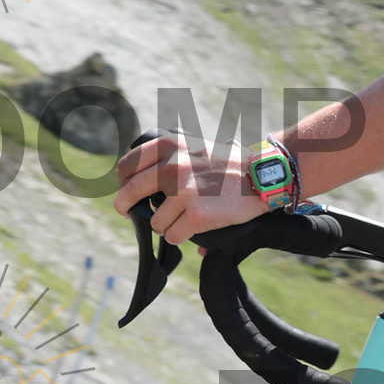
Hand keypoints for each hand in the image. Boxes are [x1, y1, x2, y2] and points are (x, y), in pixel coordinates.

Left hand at [113, 133, 265, 244]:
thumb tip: (133, 180)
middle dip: (126, 208)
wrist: (261, 175)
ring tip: (181, 219)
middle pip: (129, 194)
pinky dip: (179, 236)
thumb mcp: (193, 146)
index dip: (122, 184)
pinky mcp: (197, 215)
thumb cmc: (228, 163)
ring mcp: (184, 192)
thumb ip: (166, 158)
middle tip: (130, 214)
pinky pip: (172, 235)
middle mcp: (172, 167)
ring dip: (164, 224)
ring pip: (154, 221)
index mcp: (167, 146)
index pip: (126, 167)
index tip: (127, 193)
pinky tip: (190, 229)